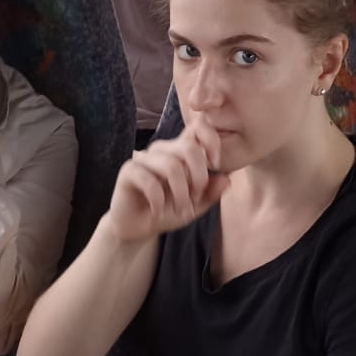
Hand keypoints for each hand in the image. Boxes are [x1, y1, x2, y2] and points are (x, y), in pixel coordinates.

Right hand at [106, 118, 228, 244]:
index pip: (198, 128)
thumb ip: (210, 193)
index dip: (211, 141)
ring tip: (179, 209)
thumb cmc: (167, 212)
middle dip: (199, 177)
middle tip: (196, 198)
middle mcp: (163, 150)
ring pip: (171, 165)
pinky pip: (149, 180)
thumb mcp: (195, 206)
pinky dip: (159, 200)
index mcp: (180, 151)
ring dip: (180, 193)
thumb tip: (226, 179)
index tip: (215, 165)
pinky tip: (158, 211)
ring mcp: (144, 158)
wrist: (137, 228)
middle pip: (189, 148)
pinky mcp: (128, 171)